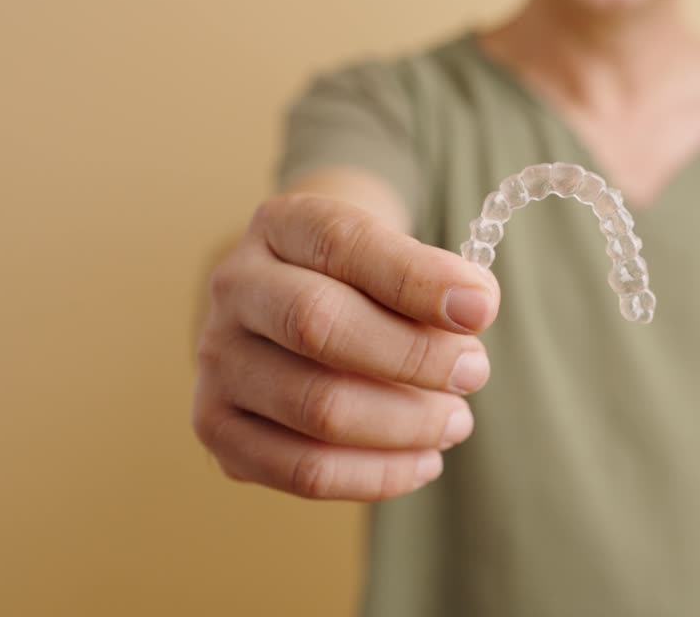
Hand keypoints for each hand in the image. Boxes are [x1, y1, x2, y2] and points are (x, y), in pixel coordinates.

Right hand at [192, 193, 499, 500]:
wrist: (295, 309)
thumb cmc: (364, 284)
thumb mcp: (394, 256)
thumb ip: (431, 277)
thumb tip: (474, 309)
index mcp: (280, 225)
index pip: (343, 244)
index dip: (416, 279)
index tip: (481, 309)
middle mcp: (235, 288)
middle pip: (319, 326)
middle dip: (414, 357)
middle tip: (473, 372)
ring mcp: (218, 361)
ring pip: (317, 408)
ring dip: (406, 423)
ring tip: (456, 421)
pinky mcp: (219, 429)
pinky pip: (303, 470)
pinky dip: (377, 475)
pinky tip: (424, 462)